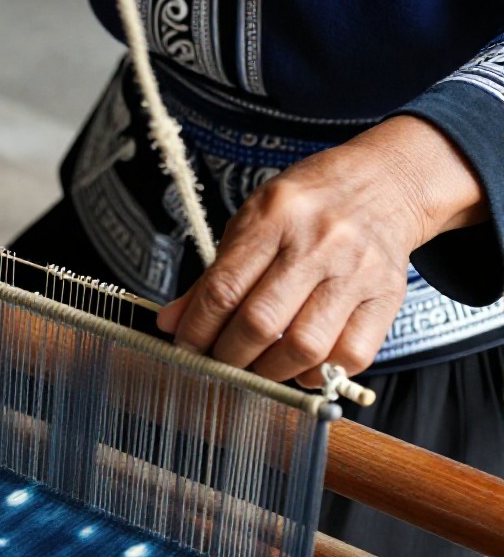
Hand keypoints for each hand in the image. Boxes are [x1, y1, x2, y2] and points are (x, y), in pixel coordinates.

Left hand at [157, 116, 487, 385]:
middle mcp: (319, 243)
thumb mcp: (251, 220)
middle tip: (219, 361)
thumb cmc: (309, 204)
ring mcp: (357, 271)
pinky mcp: (387, 296)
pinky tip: (300, 366)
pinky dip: (318, 373)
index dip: (197, 330)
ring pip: (305, 346)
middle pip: (261, 323)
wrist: (384, 183)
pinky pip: (352, 354)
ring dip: (270, 371)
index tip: (186, 348)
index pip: (223, 289)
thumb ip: (212, 275)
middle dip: (228, 356)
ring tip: (256, 366)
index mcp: (275, 217)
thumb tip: (170, 324)